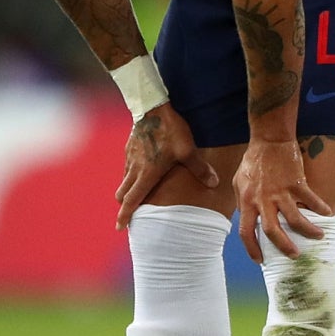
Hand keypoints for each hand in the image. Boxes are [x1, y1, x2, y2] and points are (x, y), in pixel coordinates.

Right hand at [114, 102, 216, 227]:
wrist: (153, 107)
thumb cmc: (170, 131)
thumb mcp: (188, 150)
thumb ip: (200, 168)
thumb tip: (215, 183)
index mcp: (146, 174)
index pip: (131, 200)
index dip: (125, 216)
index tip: (119, 227)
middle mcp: (134, 169)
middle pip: (122, 193)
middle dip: (124, 205)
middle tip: (129, 213)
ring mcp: (130, 158)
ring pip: (124, 180)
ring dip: (128, 189)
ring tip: (137, 193)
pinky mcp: (130, 147)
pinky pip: (127, 166)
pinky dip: (131, 174)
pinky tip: (141, 170)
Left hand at [233, 138, 330, 260]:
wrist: (269, 140)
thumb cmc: (252, 161)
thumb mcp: (239, 182)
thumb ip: (242, 202)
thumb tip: (246, 218)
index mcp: (247, 201)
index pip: (246, 231)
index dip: (251, 248)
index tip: (260, 260)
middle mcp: (263, 199)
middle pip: (272, 230)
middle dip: (284, 246)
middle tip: (294, 255)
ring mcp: (281, 191)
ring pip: (295, 218)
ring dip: (307, 230)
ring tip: (318, 237)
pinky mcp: (296, 182)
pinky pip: (310, 199)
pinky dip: (320, 208)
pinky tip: (328, 214)